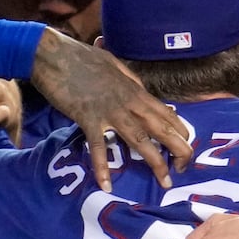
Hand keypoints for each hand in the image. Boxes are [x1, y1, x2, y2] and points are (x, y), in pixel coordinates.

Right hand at [30, 31, 194, 189]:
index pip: (166, 113)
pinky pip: (98, 146)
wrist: (51, 53)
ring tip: (165, 181)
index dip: (180, 130)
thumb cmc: (80, 57)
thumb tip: (140, 90)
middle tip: (184, 168)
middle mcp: (128, 102)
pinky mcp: (87, 118)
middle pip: (161, 128)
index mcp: (135, 89)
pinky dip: (102, 167)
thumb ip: (128, 80)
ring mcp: (109, 111)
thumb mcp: (113, 64)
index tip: (186, 145)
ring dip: (155, 162)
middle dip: (179, 149)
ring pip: (140, 139)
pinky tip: (106, 185)